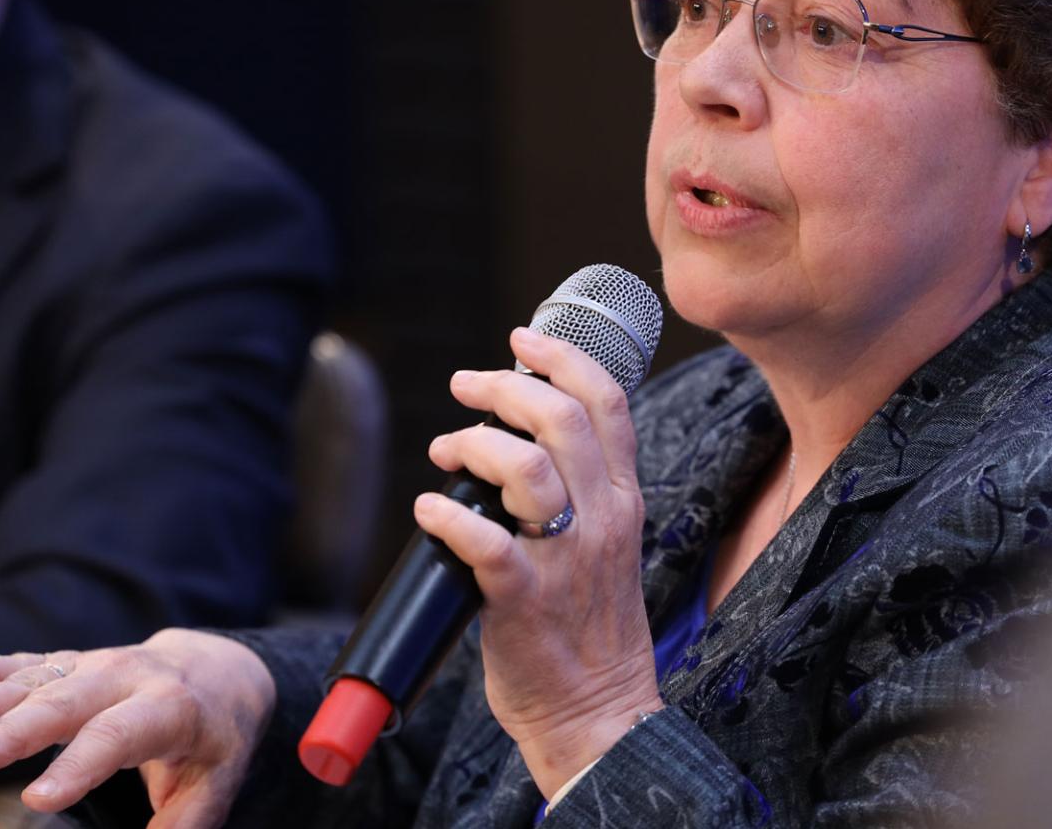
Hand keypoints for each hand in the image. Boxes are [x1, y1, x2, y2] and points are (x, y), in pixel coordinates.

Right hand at [0, 629, 274, 826]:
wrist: (225, 670)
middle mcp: (130, 679)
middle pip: (69, 704)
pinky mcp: (75, 665)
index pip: (118, 737)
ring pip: (43, 680)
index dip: (79, 767)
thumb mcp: (218, 781)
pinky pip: (34, 663)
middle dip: (18, 730)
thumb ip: (183, 823)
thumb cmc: (218, 736)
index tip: (38, 800)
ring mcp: (99, 667)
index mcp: (170, 709)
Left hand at [420, 326, 663, 797]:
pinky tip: (428, 508)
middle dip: (503, 387)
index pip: (607, 403)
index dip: (561, 358)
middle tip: (464, 386)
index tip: (520, 339)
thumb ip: (580, 493)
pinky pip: (485, 544)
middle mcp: (602, 520)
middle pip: (561, 419)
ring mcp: (566, 560)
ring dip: (473, 443)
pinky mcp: (524, 601)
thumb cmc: (591, 627)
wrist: (599, 711)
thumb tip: (516, 442)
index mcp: (623, 499)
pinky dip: (448, 516)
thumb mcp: (607, 544)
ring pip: (526, 468)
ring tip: (444, 448)